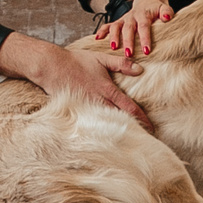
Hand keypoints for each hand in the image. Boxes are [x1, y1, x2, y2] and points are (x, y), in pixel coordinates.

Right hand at [0, 31, 151, 125]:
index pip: (129, 107)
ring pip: (106, 125)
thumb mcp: (101, 59)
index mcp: (107, 90)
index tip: (151, 128)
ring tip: (129, 143)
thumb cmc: (76, 61)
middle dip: (132, 130)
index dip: (141, 118)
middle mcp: (98, 101)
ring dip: (117, 133)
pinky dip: (100, 132)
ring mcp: (87, 108)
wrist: (51, 67)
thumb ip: (121, 64)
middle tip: (145, 140)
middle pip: (119, 120)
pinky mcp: (77, 112)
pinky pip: (91, 125)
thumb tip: (140, 69)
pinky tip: (105, 139)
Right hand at [95, 0, 171, 57]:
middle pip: (128, 28)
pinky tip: (97, 39)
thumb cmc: (157, 8)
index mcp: (143, 14)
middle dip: (128, 41)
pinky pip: (108, 25)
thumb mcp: (164, 7)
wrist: (148, 0)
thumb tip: (167, 17)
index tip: (146, 51)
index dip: (145, 38)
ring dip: (113, 37)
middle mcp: (131, 16)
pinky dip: (102, 31)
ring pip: (116, 27)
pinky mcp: (118, 22)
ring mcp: (123, 19)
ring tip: (113, 48)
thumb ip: (166, 12)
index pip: (144, 26)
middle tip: (129, 54)